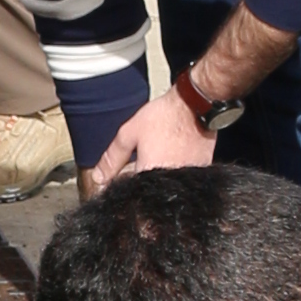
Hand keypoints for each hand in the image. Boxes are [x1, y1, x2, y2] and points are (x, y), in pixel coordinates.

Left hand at [85, 82, 217, 194]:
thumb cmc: (164, 116)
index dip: (126, 186)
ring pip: (167, 189)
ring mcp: (186, 180)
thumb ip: (112, 159)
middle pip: (150, 193)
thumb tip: (99, 178)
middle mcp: (168, 182)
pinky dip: (177, 176)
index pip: (131, 194)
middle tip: (150, 158)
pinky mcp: (201, 174)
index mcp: (148, 175)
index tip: (128, 174)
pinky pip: (184, 183)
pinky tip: (175, 156)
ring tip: (163, 154)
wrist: (195, 105)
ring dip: (160, 180)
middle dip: (144, 183)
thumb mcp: (129, 133)